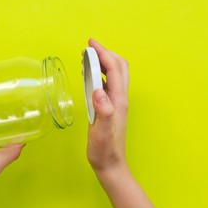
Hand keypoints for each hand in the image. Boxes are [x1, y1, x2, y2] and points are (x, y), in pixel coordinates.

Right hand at [86, 38, 128, 173]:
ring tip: (87, 57)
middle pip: (119, 67)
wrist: (109, 163)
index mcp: (118, 100)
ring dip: (103, 61)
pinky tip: (89, 76)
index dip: (103, 53)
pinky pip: (107, 84)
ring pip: (114, 74)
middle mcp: (119, 98)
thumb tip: (98, 90)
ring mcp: (115, 103)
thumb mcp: (102, 131)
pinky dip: (99, 74)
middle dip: (106, 53)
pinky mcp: (109, 108)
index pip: (114, 69)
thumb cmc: (104, 150)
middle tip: (89, 46)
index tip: (90, 44)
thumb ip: (103, 110)